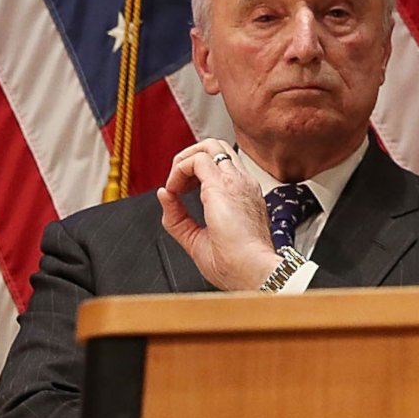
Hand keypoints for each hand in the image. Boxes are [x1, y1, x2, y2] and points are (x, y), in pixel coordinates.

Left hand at [155, 140, 280, 291]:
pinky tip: (175, 191)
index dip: (195, 173)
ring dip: (184, 160)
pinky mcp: (222, 186)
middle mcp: (242, 183)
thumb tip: (164, 194)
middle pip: (215, 147)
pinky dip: (179, 171)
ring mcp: (235, 181)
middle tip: (178, 183)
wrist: (254, 272)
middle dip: (189, 158)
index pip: (219, 165)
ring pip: (208, 145)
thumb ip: (178, 217)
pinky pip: (196, 161)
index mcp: (243, 195)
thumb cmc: (237, 265)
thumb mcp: (198, 239)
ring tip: (176, 183)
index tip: (183, 194)